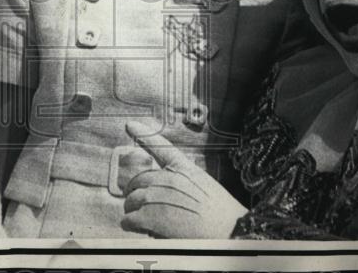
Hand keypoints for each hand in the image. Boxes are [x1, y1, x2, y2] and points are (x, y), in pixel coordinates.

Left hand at [120, 121, 247, 238]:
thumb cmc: (223, 215)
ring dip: (134, 211)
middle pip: (138, 181)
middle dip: (137, 193)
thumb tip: (161, 192)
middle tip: (142, 207)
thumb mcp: (205, 186)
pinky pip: (129, 220)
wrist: (229, 232)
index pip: (160, 146)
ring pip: (131, 201)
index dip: (143, 134)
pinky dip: (131, 225)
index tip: (130, 124)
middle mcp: (167, 178)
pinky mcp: (149, 217)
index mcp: (183, 168)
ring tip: (145, 223)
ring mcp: (155, 196)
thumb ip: (182, 183)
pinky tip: (139, 229)